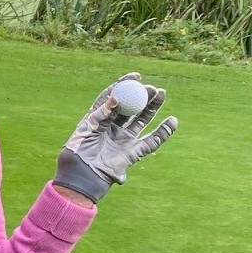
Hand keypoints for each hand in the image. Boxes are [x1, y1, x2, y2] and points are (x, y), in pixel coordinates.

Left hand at [53, 73, 177, 202]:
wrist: (83, 176)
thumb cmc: (79, 152)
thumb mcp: (87, 129)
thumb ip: (102, 114)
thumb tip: (116, 99)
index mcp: (98, 118)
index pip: (113, 97)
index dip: (124, 85)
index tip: (136, 76)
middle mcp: (112, 127)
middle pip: (130, 107)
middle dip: (141, 95)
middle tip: (151, 87)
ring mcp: (123, 139)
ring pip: (142, 120)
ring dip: (152, 107)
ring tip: (161, 94)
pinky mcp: (133, 152)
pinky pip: (152, 141)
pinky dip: (163, 132)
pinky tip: (172, 121)